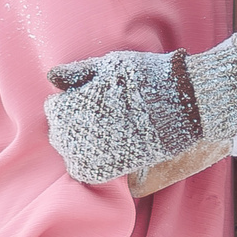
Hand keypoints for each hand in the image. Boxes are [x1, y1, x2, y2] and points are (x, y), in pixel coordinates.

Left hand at [42, 49, 203, 184]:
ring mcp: (101, 150)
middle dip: (67, 125)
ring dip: (75, 145)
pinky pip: (87, 172)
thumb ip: (79, 72)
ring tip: (92, 133)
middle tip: (86, 116)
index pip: (54, 109)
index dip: (64, 102)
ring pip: (70, 155)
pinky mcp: (116, 166)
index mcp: (82, 101)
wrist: (185, 101)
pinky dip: (87, 164)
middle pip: (58, 134)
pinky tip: (97, 151)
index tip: (77, 98)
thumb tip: (52, 78)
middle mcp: (87, 128)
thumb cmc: (147, 76)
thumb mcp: (112, 64)